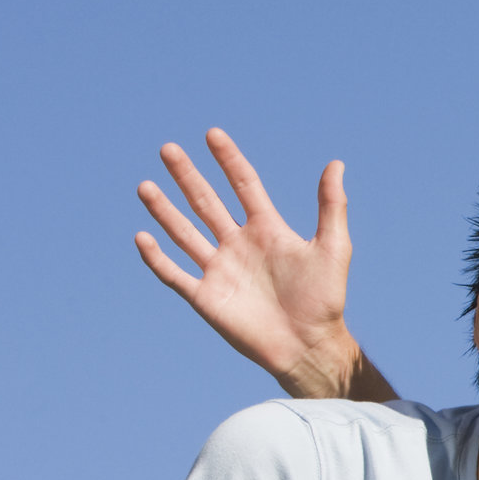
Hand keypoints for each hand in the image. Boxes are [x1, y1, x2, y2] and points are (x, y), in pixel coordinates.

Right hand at [134, 128, 371, 398]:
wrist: (309, 344)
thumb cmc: (325, 299)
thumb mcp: (333, 247)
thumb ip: (332, 205)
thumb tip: (336, 163)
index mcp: (267, 230)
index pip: (243, 185)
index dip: (229, 160)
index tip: (213, 134)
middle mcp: (239, 245)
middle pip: (207, 202)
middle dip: (188, 176)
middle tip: (169, 149)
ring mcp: (220, 270)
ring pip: (184, 232)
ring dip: (165, 210)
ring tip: (145, 185)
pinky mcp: (206, 297)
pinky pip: (175, 273)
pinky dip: (157, 257)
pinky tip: (142, 237)